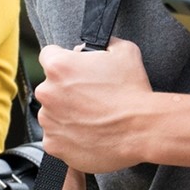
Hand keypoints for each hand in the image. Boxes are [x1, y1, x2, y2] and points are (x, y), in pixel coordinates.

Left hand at [36, 38, 153, 172]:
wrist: (142, 130)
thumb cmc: (133, 92)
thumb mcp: (124, 51)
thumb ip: (103, 44)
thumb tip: (94, 48)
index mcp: (59, 67)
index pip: (49, 55)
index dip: (65, 60)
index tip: (75, 69)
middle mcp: (48, 93)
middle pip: (50, 87)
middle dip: (66, 90)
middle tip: (91, 97)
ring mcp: (49, 121)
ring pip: (52, 113)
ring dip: (66, 114)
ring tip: (93, 118)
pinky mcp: (54, 145)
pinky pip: (56, 138)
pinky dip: (69, 137)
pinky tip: (89, 133)